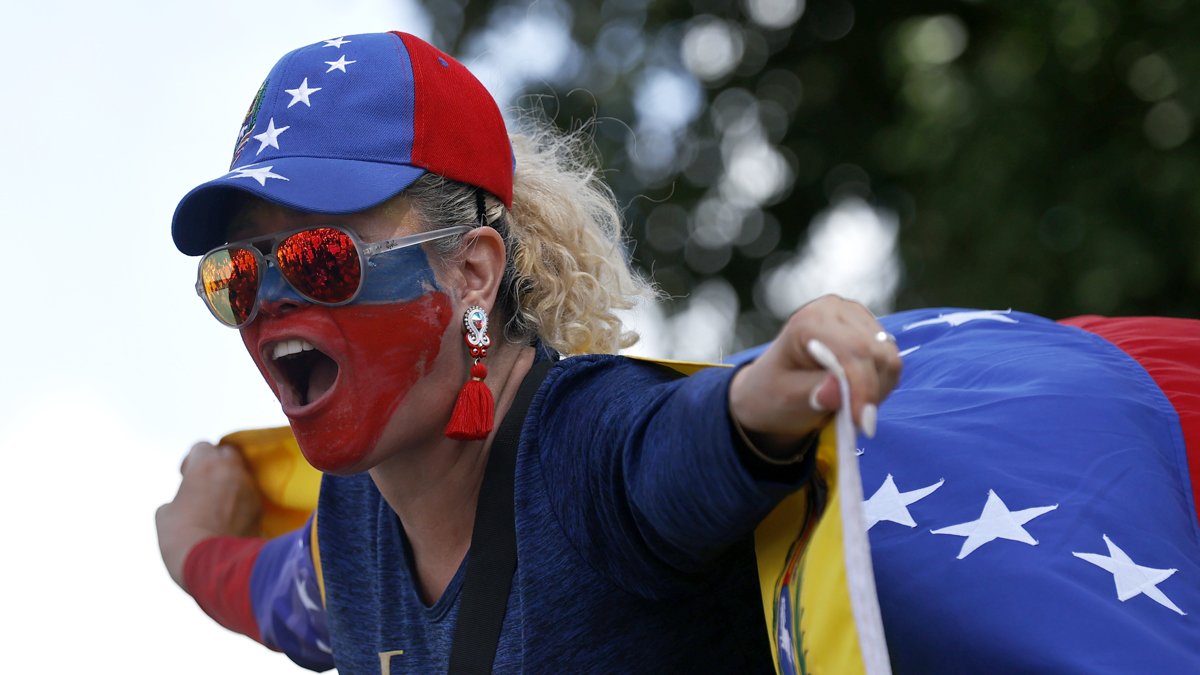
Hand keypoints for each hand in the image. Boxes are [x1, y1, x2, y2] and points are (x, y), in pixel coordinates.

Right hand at [156, 442, 261, 589]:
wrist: (212, 564)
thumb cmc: (181, 536)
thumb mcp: (165, 513)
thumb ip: (179, 496)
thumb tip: (185, 503)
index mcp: (207, 465)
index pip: (202, 447)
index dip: (191, 461)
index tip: (185, 478)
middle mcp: (233, 471)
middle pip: (228, 453)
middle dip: (216, 464)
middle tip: (204, 484)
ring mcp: (250, 489)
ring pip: (243, 474)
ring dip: (231, 482)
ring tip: (218, 503)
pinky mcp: (261, 510)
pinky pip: (251, 496)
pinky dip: (241, 501)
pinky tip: (230, 518)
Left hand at [729, 295, 900, 454]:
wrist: (773, 387)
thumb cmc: (775, 392)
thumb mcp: (787, 398)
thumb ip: (813, 392)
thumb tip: (837, 389)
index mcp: (810, 319)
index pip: (853, 350)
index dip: (863, 388)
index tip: (864, 424)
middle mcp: (837, 310)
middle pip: (877, 354)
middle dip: (870, 393)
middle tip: (854, 422)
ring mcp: (856, 318)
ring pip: (889, 360)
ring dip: (875, 390)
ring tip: (849, 407)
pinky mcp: (870, 331)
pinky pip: (890, 363)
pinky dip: (878, 385)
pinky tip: (855, 395)